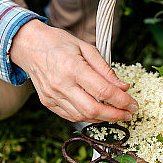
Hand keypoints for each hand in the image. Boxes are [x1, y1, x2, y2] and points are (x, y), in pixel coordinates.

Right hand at [10, 20, 137, 121]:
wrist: (29, 46)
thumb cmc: (59, 43)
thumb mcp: (86, 47)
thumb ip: (105, 69)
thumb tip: (123, 87)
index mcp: (73, 67)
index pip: (103, 91)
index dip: (122, 100)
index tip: (133, 103)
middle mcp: (61, 84)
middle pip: (93, 109)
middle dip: (115, 115)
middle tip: (128, 114)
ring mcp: (52, 95)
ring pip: (82, 116)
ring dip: (102, 118)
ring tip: (116, 114)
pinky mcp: (48, 102)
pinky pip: (71, 116)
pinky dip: (87, 117)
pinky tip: (98, 113)